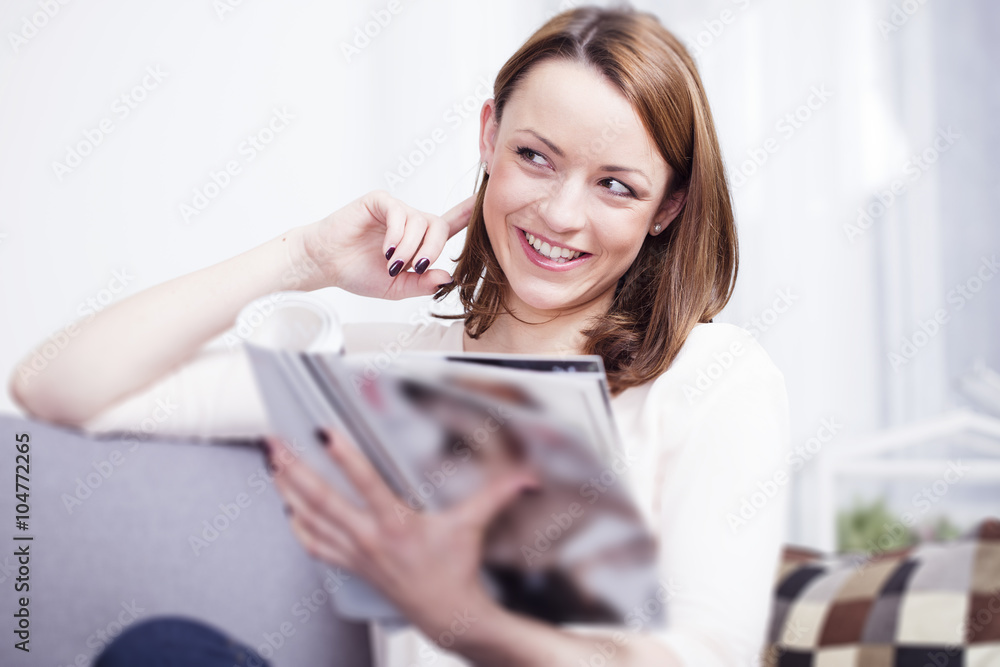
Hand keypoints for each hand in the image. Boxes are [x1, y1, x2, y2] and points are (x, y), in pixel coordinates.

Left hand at [264, 426, 537, 639]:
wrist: (447, 615)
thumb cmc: (455, 571)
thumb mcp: (473, 527)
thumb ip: (496, 496)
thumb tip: (525, 478)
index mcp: (397, 523)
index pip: (365, 483)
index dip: (343, 456)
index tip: (324, 432)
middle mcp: (370, 538)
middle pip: (322, 499)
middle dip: (295, 468)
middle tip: (276, 443)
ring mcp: (356, 553)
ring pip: (311, 519)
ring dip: (287, 490)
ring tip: (272, 464)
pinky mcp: (352, 565)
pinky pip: (315, 545)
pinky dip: (297, 526)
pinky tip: (286, 509)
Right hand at [293, 190, 475, 298]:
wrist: (325, 264)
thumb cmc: (359, 272)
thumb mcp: (397, 287)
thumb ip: (423, 284)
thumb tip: (449, 277)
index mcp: (418, 239)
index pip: (450, 223)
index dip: (469, 213)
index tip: (486, 201)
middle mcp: (410, 221)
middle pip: (438, 226)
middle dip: (432, 250)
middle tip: (416, 268)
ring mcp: (395, 209)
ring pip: (419, 222)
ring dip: (410, 247)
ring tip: (392, 263)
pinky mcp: (379, 201)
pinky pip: (399, 213)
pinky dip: (397, 234)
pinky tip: (387, 251)